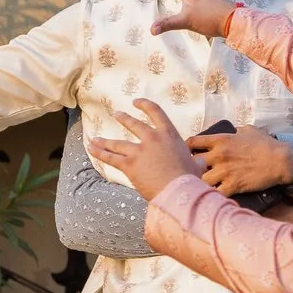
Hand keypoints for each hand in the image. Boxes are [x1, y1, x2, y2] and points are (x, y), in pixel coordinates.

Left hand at [87, 100, 206, 199]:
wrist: (179, 190)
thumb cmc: (190, 179)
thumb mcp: (196, 165)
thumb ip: (196, 161)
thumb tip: (200, 162)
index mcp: (169, 135)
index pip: (156, 113)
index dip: (145, 105)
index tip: (137, 102)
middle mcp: (152, 138)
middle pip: (133, 125)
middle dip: (124, 119)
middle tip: (117, 115)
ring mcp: (139, 151)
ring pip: (117, 143)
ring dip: (105, 140)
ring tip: (97, 138)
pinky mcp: (129, 165)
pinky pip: (111, 157)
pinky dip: (100, 153)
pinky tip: (92, 149)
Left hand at [189, 125, 292, 195]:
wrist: (281, 161)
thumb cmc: (266, 144)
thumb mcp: (249, 130)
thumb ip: (236, 131)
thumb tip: (233, 132)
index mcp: (220, 140)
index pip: (191, 142)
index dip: (186, 149)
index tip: (188, 154)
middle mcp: (218, 155)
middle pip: (191, 163)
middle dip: (190, 168)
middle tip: (193, 173)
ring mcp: (224, 172)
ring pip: (199, 180)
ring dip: (200, 183)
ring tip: (202, 186)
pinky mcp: (232, 186)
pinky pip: (214, 193)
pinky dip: (212, 196)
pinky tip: (213, 196)